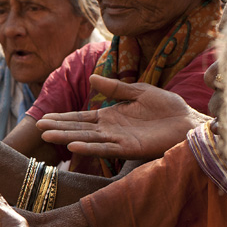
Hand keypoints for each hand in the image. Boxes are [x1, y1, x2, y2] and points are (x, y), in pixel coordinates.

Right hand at [37, 75, 209, 159]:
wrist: (189, 121)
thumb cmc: (167, 107)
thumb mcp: (139, 91)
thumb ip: (116, 87)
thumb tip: (92, 77)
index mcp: (111, 116)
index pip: (81, 117)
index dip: (63, 118)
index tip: (44, 118)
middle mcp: (111, 129)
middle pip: (79, 128)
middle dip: (59, 128)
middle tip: (38, 128)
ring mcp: (119, 139)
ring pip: (87, 138)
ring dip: (68, 137)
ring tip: (48, 135)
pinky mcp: (130, 148)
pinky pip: (106, 148)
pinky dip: (89, 146)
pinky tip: (74, 145)